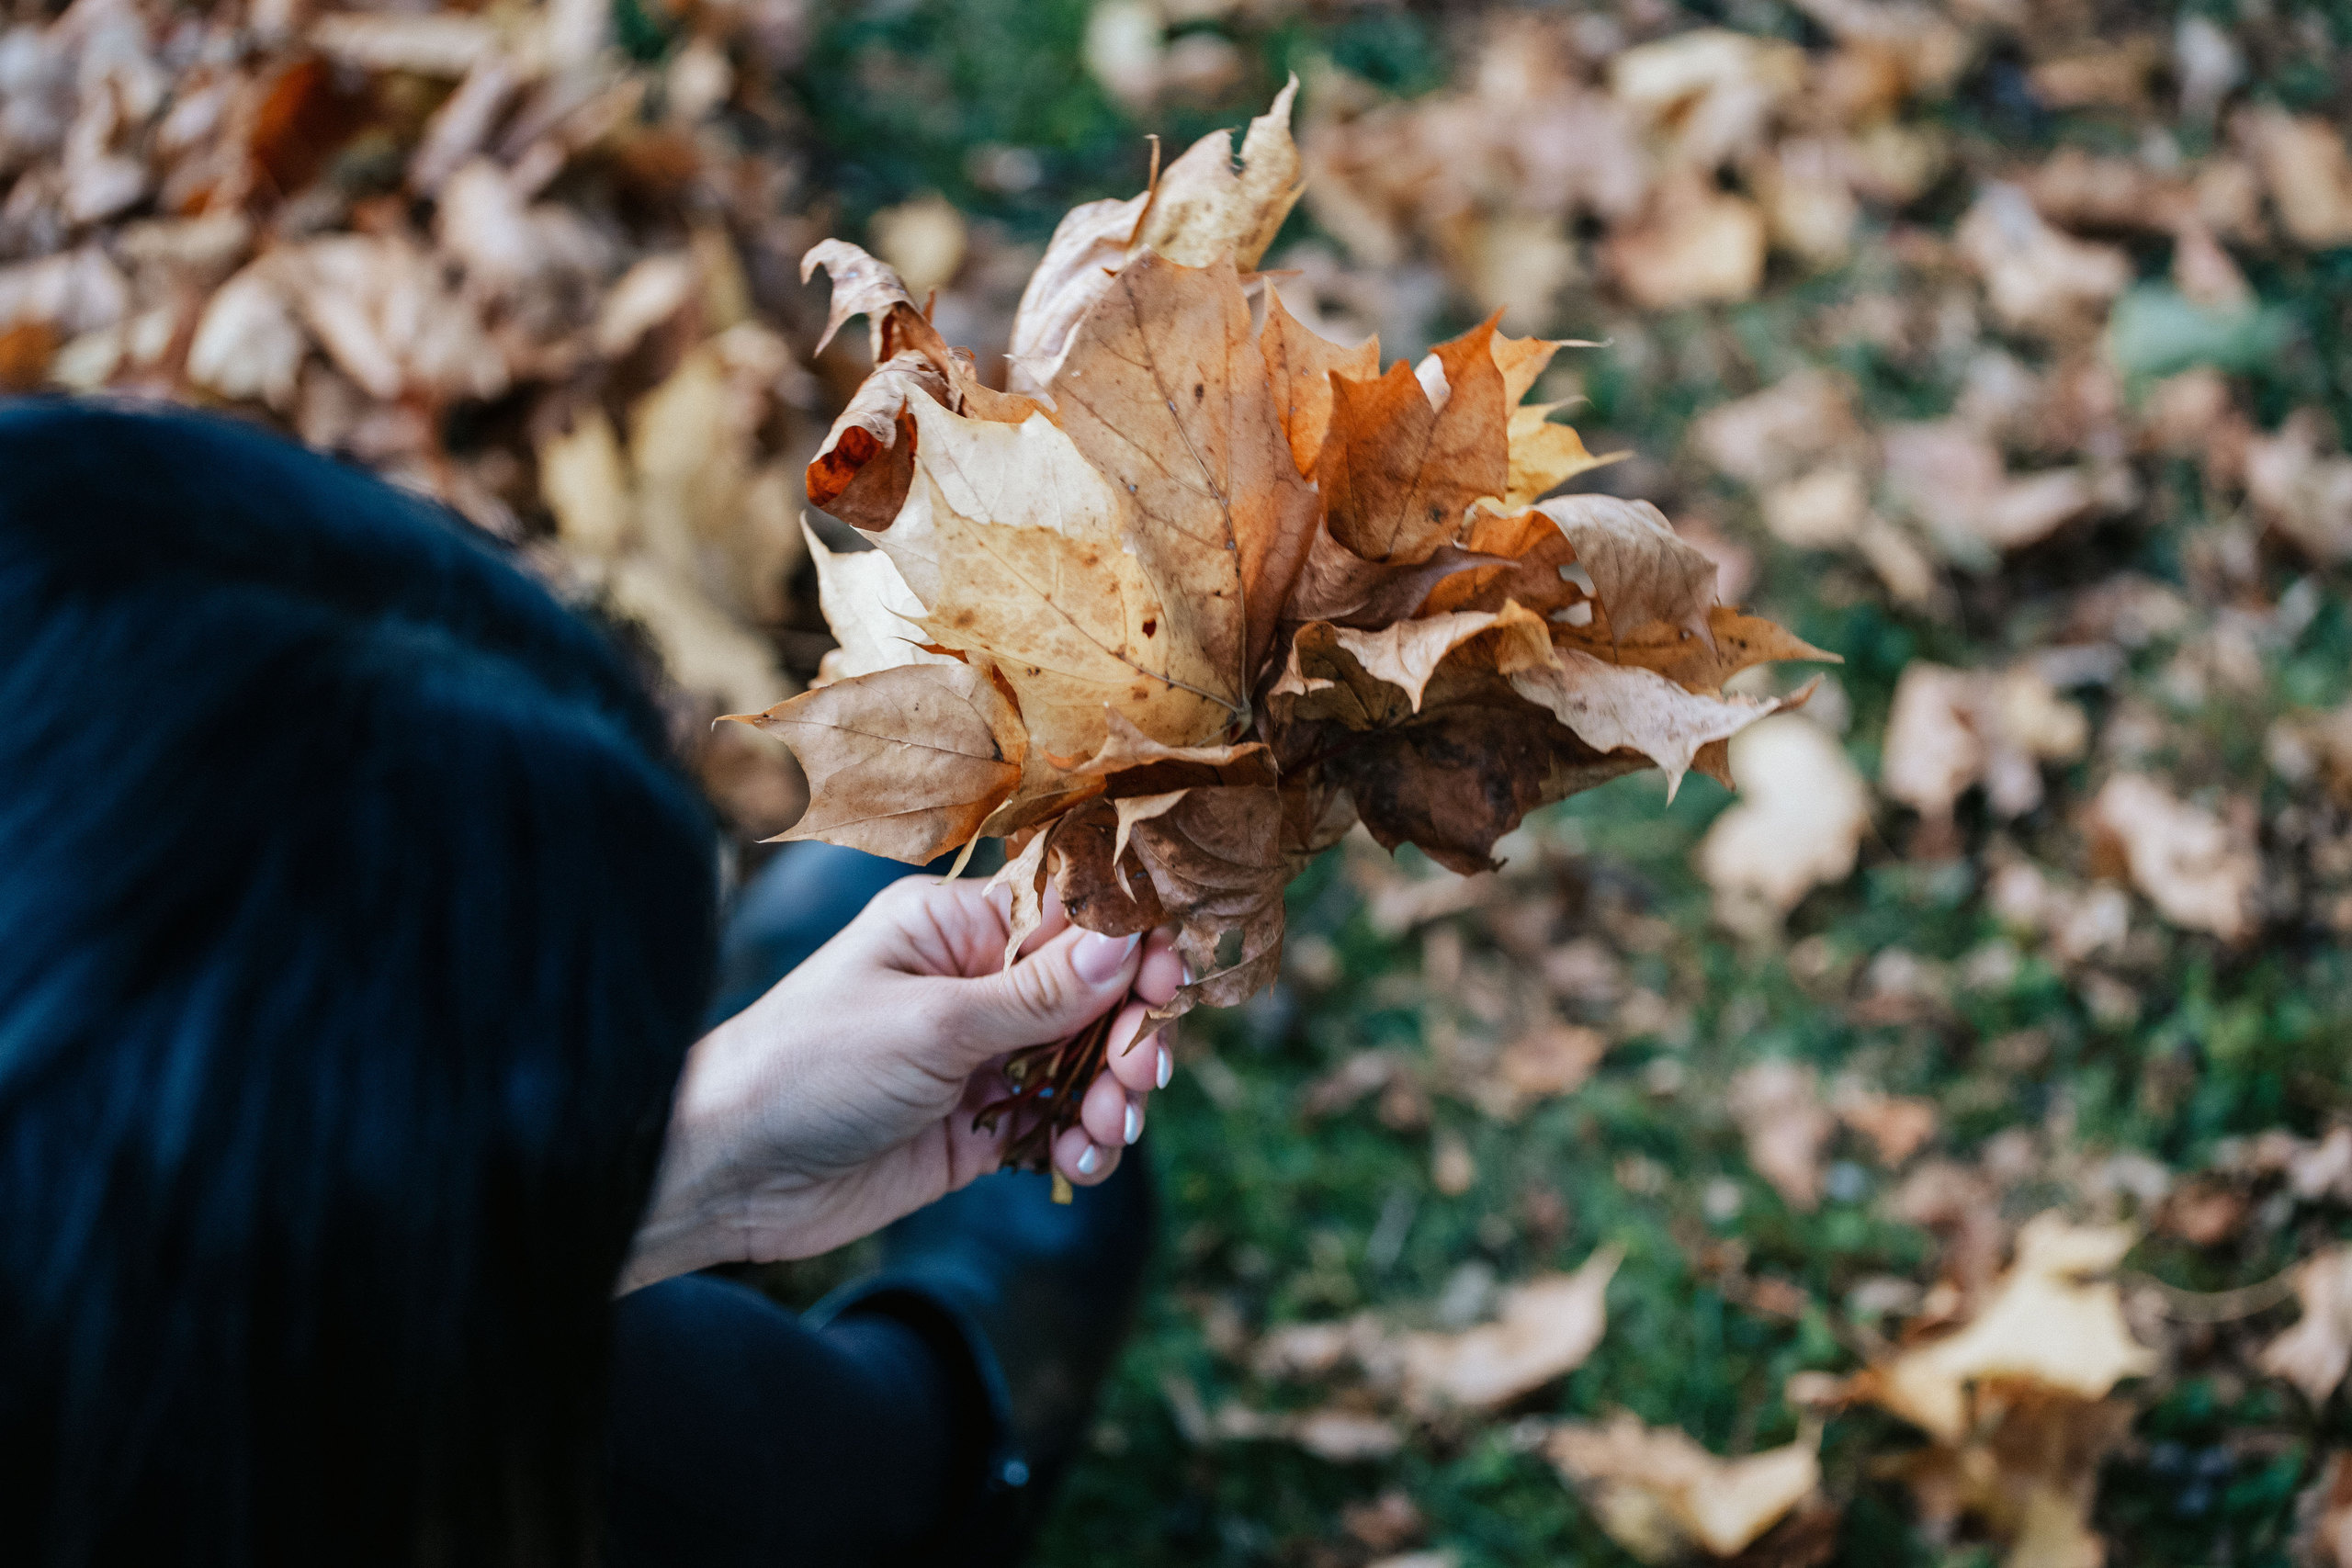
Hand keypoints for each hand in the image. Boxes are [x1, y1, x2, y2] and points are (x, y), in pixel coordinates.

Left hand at [620, 876, 1181, 1290]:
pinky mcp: (974, 1128)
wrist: (727, 1172)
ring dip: (1111, 1096)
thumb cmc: (806, 1066)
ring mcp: (976, 1058)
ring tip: (1102, 1131)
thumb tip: (1129, 941)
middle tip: (1140, 1076)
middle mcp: (971, 984)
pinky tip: (1078, 1162)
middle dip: (1130, 1034)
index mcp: (952, 928)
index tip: (1170, 984)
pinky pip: (1054, 1124)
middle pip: (1093, 995)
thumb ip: (1037, 993)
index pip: (1069, 918)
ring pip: (1083, 1066)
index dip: (1132, 947)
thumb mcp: (931, 1024)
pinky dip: (1080, 1142)